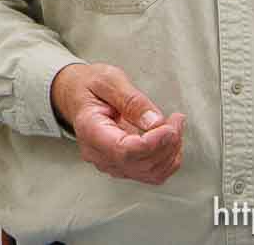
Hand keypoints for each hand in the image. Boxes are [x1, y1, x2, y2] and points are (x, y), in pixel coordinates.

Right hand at [50, 62, 185, 184]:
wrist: (77, 95)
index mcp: (90, 129)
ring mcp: (110, 162)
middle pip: (140, 163)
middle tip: (176, 120)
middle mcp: (98, 152)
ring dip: (170, 152)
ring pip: (150, 172)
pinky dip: (168, 159)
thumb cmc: (89, 86)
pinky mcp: (123, 166)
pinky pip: (152, 173)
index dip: (152, 143)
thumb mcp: (108, 80)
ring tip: (174, 127)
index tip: (170, 127)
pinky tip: (170, 140)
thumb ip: (131, 100)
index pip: (123, 150)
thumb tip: (155, 122)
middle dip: (167, 144)